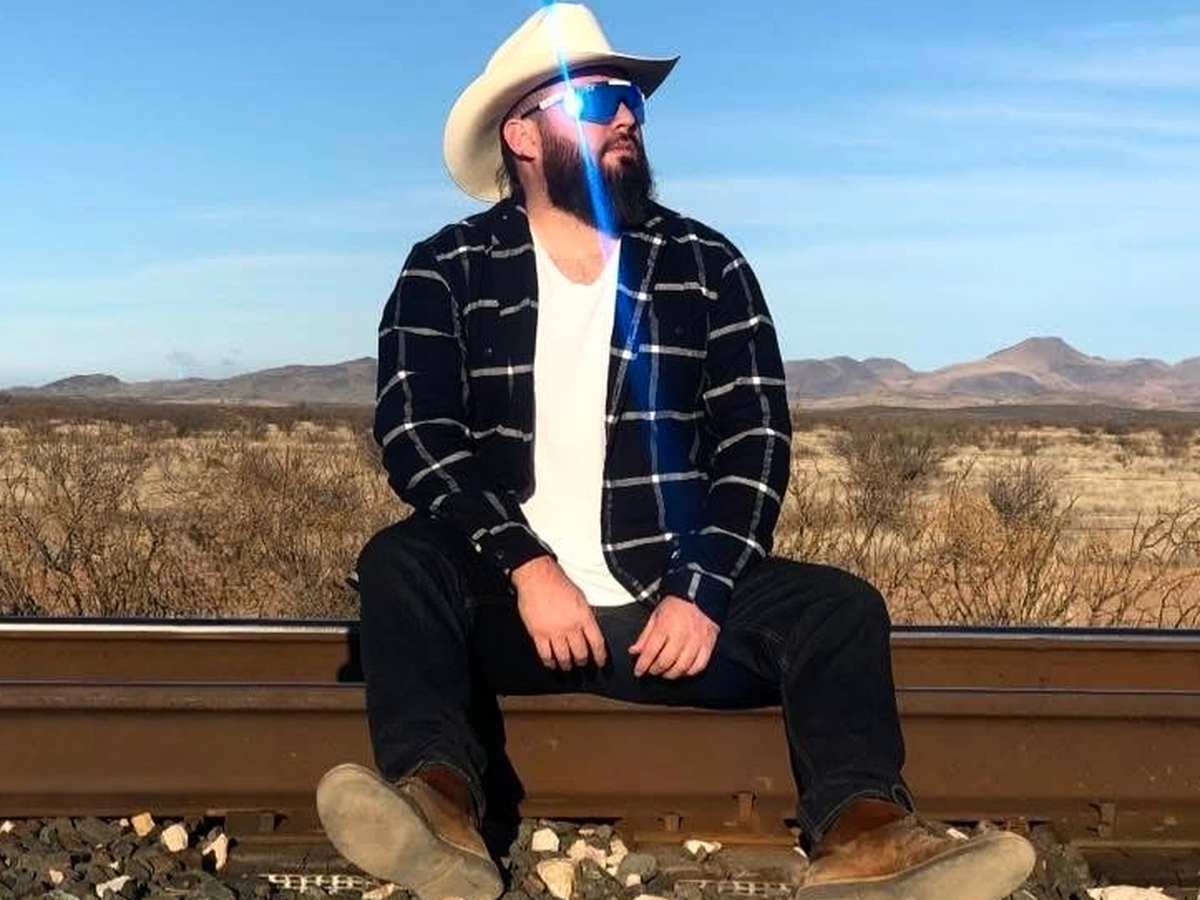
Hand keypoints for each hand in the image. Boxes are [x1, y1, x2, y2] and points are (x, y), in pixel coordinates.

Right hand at [511, 556, 607, 670]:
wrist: (538, 578)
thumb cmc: (558, 584)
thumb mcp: (580, 598)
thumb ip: (585, 616)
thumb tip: (589, 631)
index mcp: (583, 616)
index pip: (597, 642)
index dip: (600, 655)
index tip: (600, 662)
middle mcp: (570, 626)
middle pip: (580, 653)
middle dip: (582, 662)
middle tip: (582, 664)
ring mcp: (553, 631)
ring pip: (563, 657)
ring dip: (567, 665)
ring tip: (567, 667)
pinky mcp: (538, 634)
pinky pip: (545, 654)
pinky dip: (549, 662)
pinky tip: (551, 664)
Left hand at [629, 596, 718, 678]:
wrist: (698, 594)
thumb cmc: (676, 605)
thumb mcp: (656, 616)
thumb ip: (645, 636)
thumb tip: (634, 651)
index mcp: (665, 625)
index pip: (650, 651)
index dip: (642, 665)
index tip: (638, 672)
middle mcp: (681, 634)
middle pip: (665, 662)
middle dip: (655, 670)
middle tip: (651, 671)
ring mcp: (696, 640)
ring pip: (682, 667)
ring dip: (671, 674)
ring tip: (665, 672)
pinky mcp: (708, 644)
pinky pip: (699, 666)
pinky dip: (689, 672)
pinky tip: (682, 670)